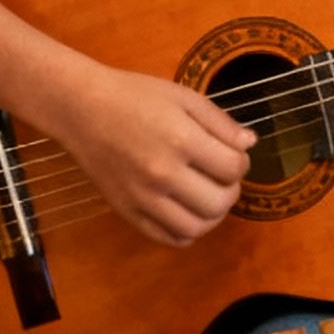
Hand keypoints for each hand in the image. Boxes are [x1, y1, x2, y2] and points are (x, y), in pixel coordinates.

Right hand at [55, 64, 255, 245]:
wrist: (84, 109)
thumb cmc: (136, 96)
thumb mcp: (183, 96)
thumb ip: (219, 122)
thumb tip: (250, 145)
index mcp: (181, 139)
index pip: (232, 167)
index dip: (241, 161)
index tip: (233, 153)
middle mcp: (163, 174)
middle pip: (219, 202)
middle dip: (231, 190)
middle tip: (224, 176)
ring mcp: (143, 198)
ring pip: (196, 228)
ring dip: (212, 216)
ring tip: (209, 196)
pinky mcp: (128, 213)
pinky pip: (168, 238)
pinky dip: (187, 232)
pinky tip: (187, 211)